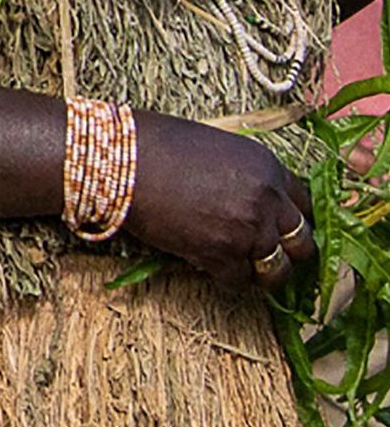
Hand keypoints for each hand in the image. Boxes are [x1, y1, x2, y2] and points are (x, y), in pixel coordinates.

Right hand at [121, 112, 316, 293]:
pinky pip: (239, 282)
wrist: (119, 159)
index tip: (283, 230)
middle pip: (302, 242)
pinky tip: (209, 266)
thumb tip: (252, 197)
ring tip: (242, 267)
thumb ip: (245, 174)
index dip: (294, 220)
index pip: (306, 205)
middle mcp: (267, 199)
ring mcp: (247, 230)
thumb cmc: (156, 143)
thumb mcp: (215, 146)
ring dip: (262, 273)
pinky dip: (226, 279)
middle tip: (267, 253)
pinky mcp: (221, 255)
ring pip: (278, 271)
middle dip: (287, 251)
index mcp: (267, 167)